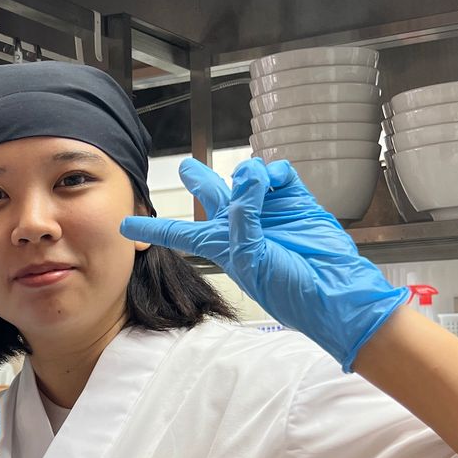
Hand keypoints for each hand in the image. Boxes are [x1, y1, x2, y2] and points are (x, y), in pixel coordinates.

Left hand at [120, 157, 407, 370]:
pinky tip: (274, 181)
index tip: (124, 225)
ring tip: (253, 183)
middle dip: (197, 178)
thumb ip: (243, 218)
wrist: (334, 290)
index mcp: (222, 247)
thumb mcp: (251, 259)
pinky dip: (274, 173)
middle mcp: (243, 226)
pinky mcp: (296, 201)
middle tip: (185, 166)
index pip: (178, 232)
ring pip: (245, 178)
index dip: (152, 227)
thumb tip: (247, 177)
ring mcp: (270, 211)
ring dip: (245, 174)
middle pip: (211, 196)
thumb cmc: (289, 287)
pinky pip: (279, 175)